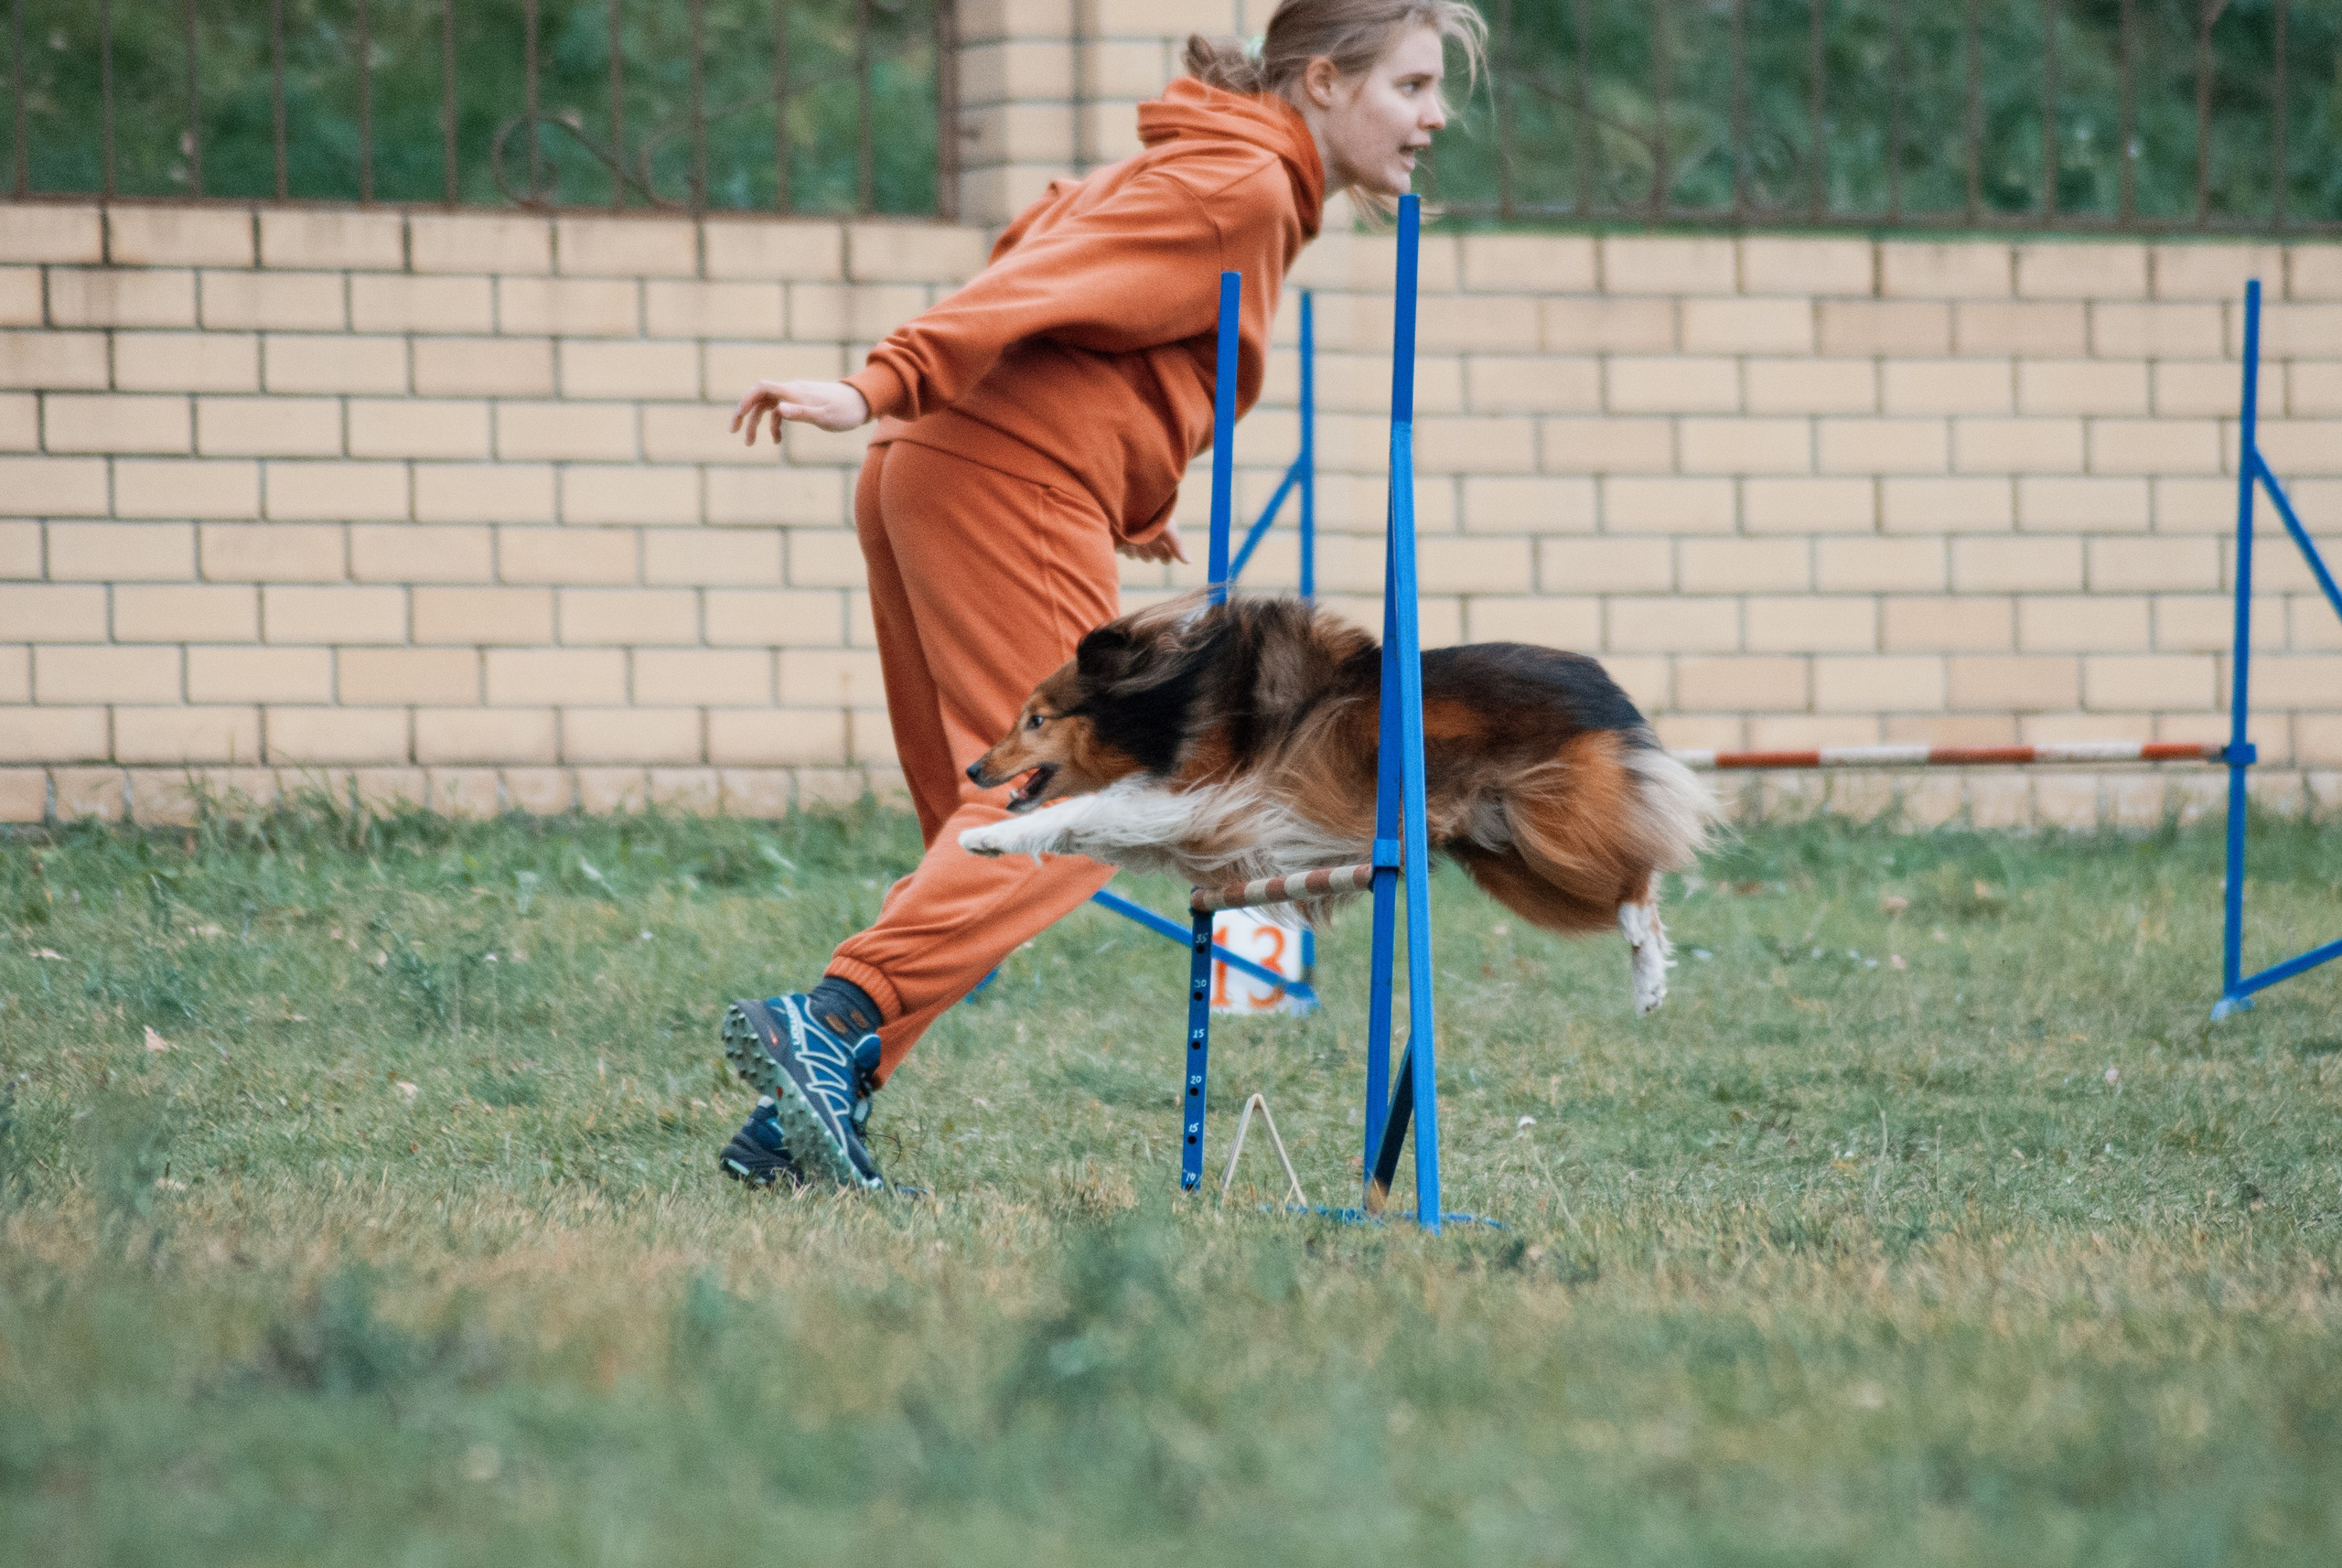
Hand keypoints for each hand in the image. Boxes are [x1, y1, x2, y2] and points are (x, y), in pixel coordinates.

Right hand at [730, 379, 870, 443]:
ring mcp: (795, 397)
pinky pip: (780, 412)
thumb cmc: (845, 410)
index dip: (746, 400)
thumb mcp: (825, 416)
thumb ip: (801, 412)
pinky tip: (777, 442)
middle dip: (744, 413)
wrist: (862, 402)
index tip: (738, 417)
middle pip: (759, 398)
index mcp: (794, 392)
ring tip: (750, 443)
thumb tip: (779, 410)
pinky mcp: (800, 404)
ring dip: (757, 423)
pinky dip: (775, 426)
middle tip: (734, 431)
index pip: (762, 388)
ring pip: (768, 407)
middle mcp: (791, 391)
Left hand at [1115, 521, 1188, 563]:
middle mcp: (1149, 540)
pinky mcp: (1122, 543)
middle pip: (1153, 558)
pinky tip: (1127, 538)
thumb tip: (1190, 562)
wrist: (1127, 504)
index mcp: (1162, 536)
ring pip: (1141, 557)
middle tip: (1148, 538)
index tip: (1162, 544)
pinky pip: (1129, 554)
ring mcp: (1135, 542)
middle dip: (1151, 550)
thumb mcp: (1168, 528)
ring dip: (1140, 549)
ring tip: (1136, 536)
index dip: (1165, 553)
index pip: (1167, 557)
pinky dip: (1129, 548)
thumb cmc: (1151, 514)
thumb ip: (1178, 546)